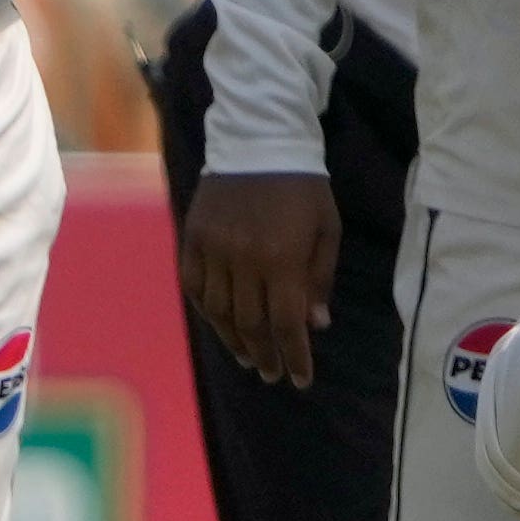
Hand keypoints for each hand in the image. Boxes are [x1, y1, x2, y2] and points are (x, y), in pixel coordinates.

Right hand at [180, 173, 341, 386]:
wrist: (260, 139)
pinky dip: (206, 312)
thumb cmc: (304, 187)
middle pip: (251, 324)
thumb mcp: (327, 229)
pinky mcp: (193, 237)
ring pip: (220, 311)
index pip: (287, 323)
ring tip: (248, 357)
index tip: (300, 381)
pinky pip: (195, 287)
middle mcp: (244, 259)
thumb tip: (316, 324)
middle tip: (271, 372)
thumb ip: (319, 278)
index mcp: (283, 258)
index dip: (294, 356)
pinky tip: (220, 325)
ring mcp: (213, 249)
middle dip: (264, 354)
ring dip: (234, 341)